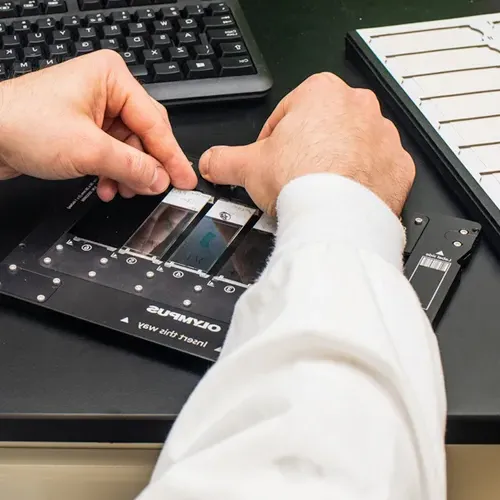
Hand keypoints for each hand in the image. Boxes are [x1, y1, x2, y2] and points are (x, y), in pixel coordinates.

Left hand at [0, 50, 196, 200]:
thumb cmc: (21, 123)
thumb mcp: (88, 149)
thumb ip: (132, 166)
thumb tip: (160, 178)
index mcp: (112, 78)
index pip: (154, 122)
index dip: (171, 156)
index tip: (184, 179)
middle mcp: (106, 90)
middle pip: (144, 135)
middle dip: (147, 166)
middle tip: (157, 188)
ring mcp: (95, 110)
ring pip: (129, 148)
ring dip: (128, 173)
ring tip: (122, 190)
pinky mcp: (85, 128)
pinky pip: (112, 153)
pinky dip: (112, 173)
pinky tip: (106, 186)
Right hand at [199, 73, 414, 214]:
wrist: (338, 216)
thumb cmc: (301, 181)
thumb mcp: (248, 167)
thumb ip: (224, 159)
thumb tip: (210, 162)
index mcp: (320, 93)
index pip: (287, 115)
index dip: (273, 141)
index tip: (271, 160)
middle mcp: (358, 106)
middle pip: (322, 128)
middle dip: (307, 150)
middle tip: (294, 177)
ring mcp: (383, 135)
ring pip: (352, 147)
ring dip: (337, 164)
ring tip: (319, 190)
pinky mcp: (398, 165)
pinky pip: (378, 169)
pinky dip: (363, 181)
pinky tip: (345, 197)